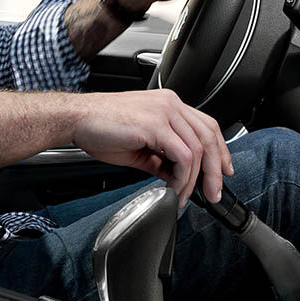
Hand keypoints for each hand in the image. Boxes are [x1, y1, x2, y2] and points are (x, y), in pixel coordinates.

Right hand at [70, 89, 232, 206]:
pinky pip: (183, 156)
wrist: (76, 119)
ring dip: (195, 179)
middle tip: (213, 193)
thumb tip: (176, 177)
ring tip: (186, 196)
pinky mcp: (155, 125)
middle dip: (216, 169)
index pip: (206, 125)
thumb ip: (161, 159)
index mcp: (168, 104)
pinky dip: (183, 177)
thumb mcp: (138, 146)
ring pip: (198, 149)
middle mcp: (170, 104)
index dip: (220, 150)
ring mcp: (164, 112)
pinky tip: (174, 188)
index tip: (223, 171)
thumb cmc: (100, 127)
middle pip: (209, 136)